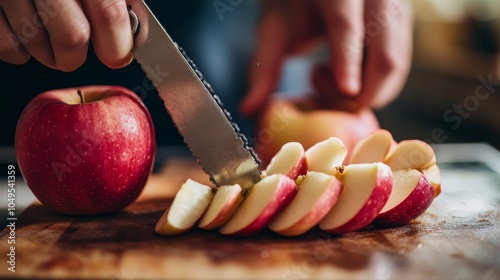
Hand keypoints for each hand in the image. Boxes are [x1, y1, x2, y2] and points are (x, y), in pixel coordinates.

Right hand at [0, 0, 132, 70]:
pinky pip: (5, 44)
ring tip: (49, 38)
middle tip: (76, 54)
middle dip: (77, 57)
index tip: (117, 57)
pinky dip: (19, 49)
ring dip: (48, 53)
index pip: (109, 13)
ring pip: (36, 43)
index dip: (117, 45)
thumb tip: (133, 36)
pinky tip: (25, 33)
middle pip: (72, 36)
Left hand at [240, 0, 412, 116]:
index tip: (346, 92)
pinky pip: (399, 66)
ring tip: (331, 78)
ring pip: (397, 65)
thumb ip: (263, 69)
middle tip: (332, 99)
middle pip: (385, 54)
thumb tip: (248, 109)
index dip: (348, 61)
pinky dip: (376, 84)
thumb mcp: (274, 31)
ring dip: (369, 91)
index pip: (346, 26)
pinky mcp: (402, 24)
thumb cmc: (293, 6)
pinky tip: (347, 76)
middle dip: (364, 92)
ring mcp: (394, 9)